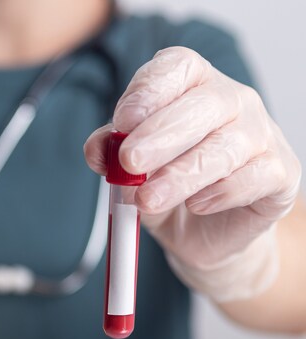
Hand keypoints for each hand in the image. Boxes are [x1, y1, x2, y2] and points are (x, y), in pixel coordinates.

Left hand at [85, 47, 301, 301]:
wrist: (202, 231)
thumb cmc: (165, 185)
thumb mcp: (130, 169)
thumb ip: (111, 152)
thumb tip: (97, 150)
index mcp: (191, 85)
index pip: (176, 68)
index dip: (148, 91)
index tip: (121, 122)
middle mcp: (230, 101)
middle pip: (202, 105)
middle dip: (160, 135)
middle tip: (130, 161)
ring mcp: (260, 134)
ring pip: (225, 147)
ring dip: (182, 175)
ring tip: (148, 199)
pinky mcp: (279, 172)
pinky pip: (254, 177)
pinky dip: (221, 193)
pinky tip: (196, 205)